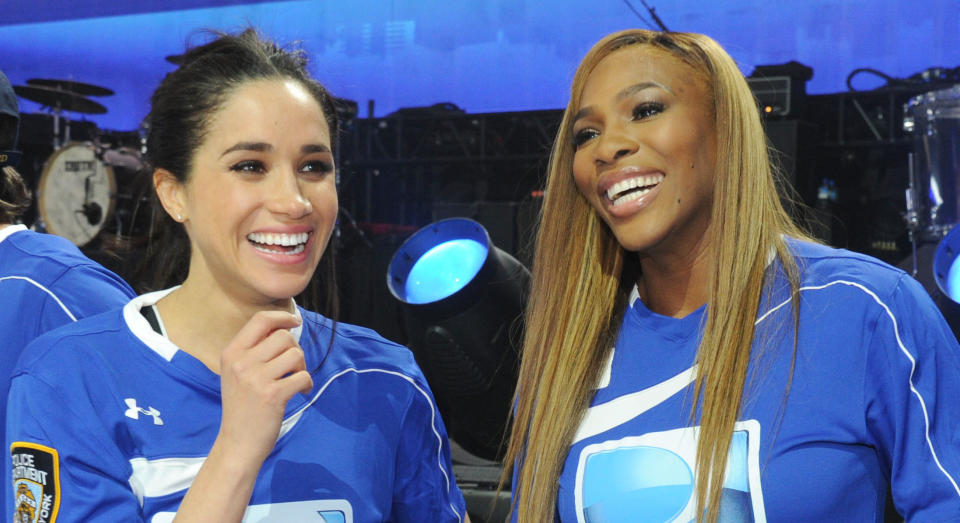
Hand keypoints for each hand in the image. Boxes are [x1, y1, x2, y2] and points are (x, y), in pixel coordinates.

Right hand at [216, 310, 312, 467]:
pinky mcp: (273, 395)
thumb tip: (284, 327)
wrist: (237, 443)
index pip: (260, 320)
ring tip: (296, 380)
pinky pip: (303, 376)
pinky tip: (301, 392)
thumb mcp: (237, 373)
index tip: (294, 321)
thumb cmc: (242, 406)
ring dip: (301, 366)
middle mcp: (241, 363)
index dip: (282, 317)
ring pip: (295, 354)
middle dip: (294, 349)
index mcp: (231, 353)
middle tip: (293, 366)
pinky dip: (307, 383)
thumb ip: (254, 350)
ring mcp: (256, 379)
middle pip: (283, 336)